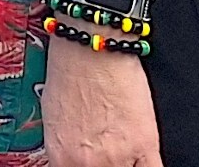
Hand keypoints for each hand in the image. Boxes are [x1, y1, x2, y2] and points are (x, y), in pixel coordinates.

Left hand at [40, 36, 160, 166]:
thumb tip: (71, 159)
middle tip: (111, 152)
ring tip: (126, 148)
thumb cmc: (71, 69)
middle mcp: (87, 163)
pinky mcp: (144, 143)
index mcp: (61, 158)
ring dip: (127, 163)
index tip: (95, 163)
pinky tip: (145, 158)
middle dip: (107, 164)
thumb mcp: (53, 118)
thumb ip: (65, 149)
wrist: (93, 44)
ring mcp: (117, 156)